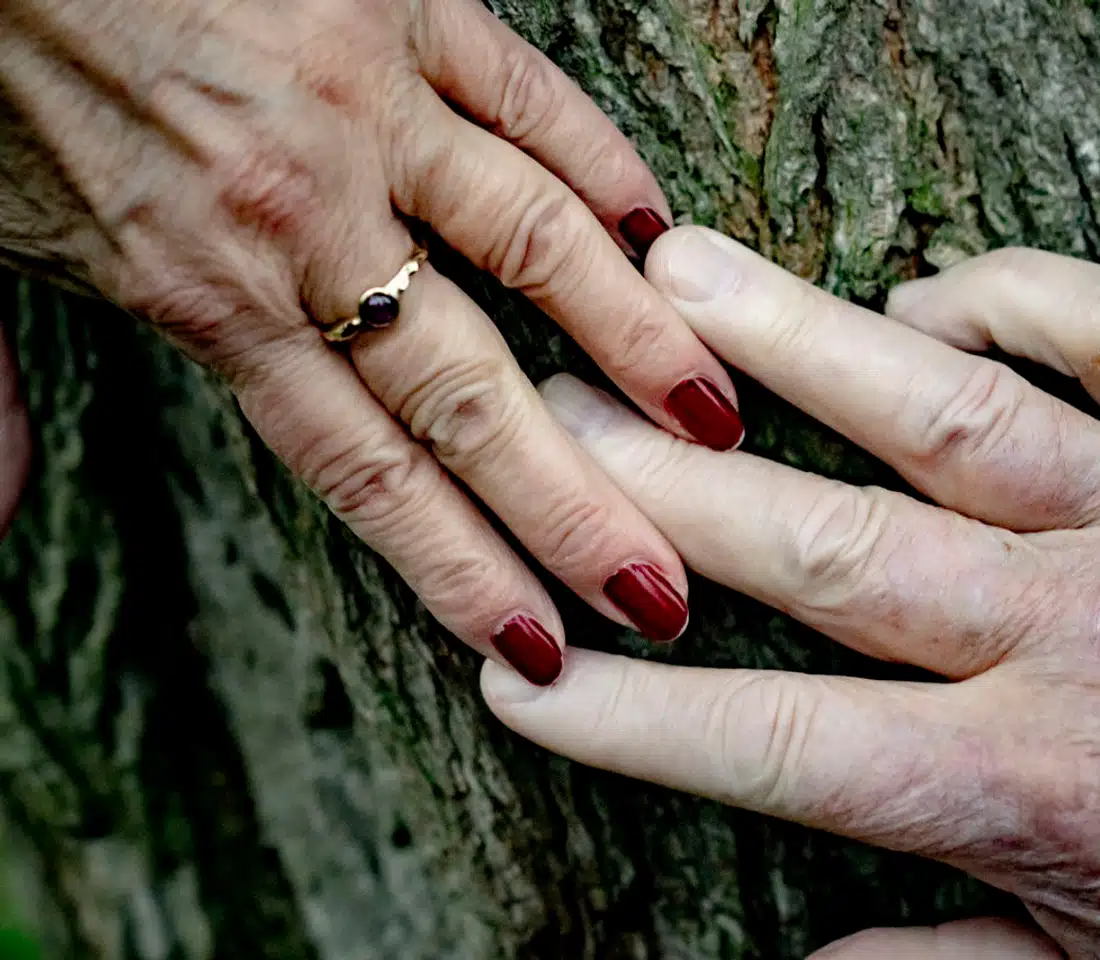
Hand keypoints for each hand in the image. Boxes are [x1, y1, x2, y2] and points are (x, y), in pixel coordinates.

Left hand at [0, 0, 744, 685]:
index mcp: (204, 288)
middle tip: (662, 585)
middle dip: (575, 504)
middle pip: (471, 395)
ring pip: (538, 247)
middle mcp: (306, 216)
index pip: (364, 468)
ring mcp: (367, 106)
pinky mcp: (403, 7)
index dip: (458, 566)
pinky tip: (660, 235)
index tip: (539, 637)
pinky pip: (533, 99)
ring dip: (637, 346)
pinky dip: (605, 168)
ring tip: (716, 424)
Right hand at [481, 229, 1099, 955]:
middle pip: (829, 548)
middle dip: (668, 488)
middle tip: (553, 426)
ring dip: (797, 339)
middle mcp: (1082, 636)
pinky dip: (1023, 293)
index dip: (637, 717)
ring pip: (948, 411)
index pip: (783, 748)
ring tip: (673, 276)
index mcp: (1038, 786)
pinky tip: (928, 291)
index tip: (522, 672)